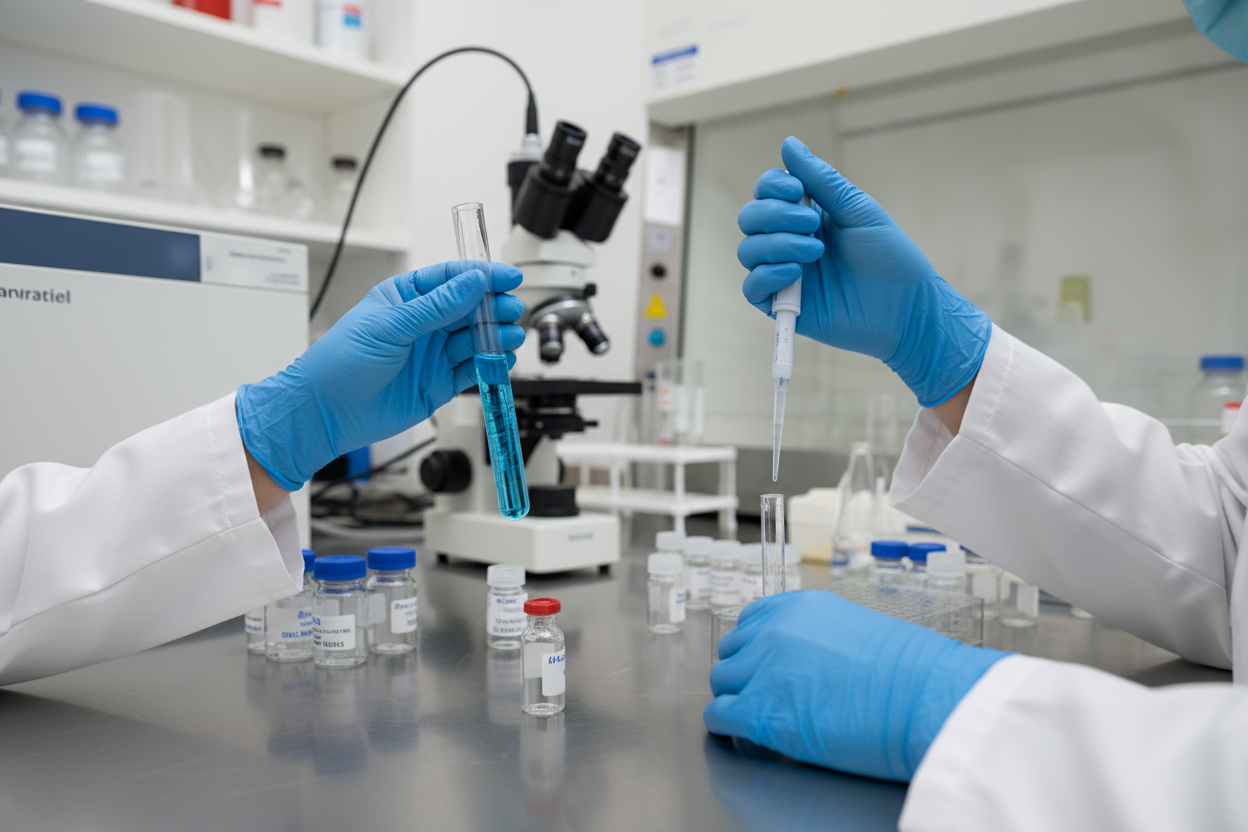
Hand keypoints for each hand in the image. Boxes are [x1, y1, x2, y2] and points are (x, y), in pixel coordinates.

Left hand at [236, 262, 523, 491]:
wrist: (327, 412)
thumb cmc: (342, 361)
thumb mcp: (390, 325)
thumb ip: (436, 306)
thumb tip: (472, 282)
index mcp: (408, 297)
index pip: (453, 279)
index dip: (482, 276)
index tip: (508, 278)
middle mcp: (425, 323)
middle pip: (471, 308)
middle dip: (495, 307)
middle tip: (512, 310)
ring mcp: (434, 354)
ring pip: (476, 339)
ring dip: (496, 336)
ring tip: (511, 336)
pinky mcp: (440, 383)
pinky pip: (472, 370)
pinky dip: (490, 365)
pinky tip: (501, 359)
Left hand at [704, 590, 1007, 781]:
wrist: (924, 698)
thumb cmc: (910, 671)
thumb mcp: (857, 629)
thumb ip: (820, 637)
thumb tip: (809, 660)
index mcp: (798, 608)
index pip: (752, 620)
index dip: (757, 646)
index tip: (764, 662)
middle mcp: (772, 632)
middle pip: (733, 651)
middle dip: (745, 672)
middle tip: (765, 693)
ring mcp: (761, 670)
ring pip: (722, 682)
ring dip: (736, 697)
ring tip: (758, 715)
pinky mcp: (758, 711)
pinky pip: (719, 716)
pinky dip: (726, 726)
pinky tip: (744, 734)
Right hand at [736, 136, 990, 406]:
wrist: (907, 307)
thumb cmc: (890, 257)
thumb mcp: (857, 209)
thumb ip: (821, 179)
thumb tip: (788, 143)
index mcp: (806, 214)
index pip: (767, 192)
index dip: (771, 187)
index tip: (797, 190)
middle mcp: (790, 241)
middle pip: (750, 218)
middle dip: (774, 215)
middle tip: (811, 224)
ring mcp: (784, 273)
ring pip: (748, 250)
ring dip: (776, 245)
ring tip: (815, 252)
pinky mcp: (784, 306)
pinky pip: (752, 288)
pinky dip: (767, 276)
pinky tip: (796, 274)